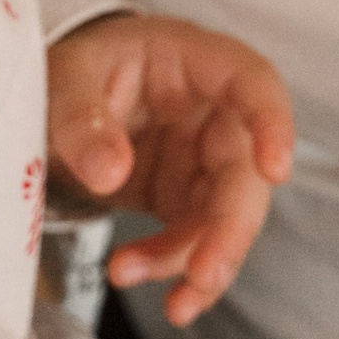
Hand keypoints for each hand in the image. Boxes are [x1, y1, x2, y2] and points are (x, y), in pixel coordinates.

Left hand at [46, 12, 295, 325]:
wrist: (62, 102)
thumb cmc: (79, 70)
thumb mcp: (65, 79)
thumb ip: (83, 120)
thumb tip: (111, 172)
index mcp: (195, 61)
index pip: (252, 82)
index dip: (272, 124)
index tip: (276, 170)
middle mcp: (214, 112)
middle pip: (244, 171)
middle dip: (229, 230)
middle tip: (205, 273)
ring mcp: (203, 159)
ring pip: (224, 217)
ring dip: (191, 258)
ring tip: (130, 274)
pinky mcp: (185, 197)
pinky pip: (194, 238)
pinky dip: (171, 265)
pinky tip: (138, 277)